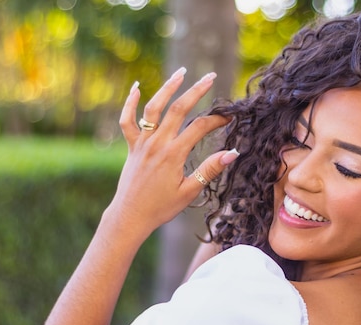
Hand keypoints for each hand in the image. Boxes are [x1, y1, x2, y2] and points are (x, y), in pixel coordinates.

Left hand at [109, 68, 236, 239]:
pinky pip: (127, 120)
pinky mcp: (132, 146)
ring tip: (181, 73)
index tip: (229, 118)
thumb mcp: (190, 191)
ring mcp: (142, 142)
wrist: (130, 216)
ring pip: (153, 108)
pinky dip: (130, 103)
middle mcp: (157, 143)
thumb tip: (232, 153)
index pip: (199, 127)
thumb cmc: (161, 207)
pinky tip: (136, 87)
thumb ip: (210, 170)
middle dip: (196, 91)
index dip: (216, 120)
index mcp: (173, 154)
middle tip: (211, 77)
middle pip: (178, 109)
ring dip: (167, 88)